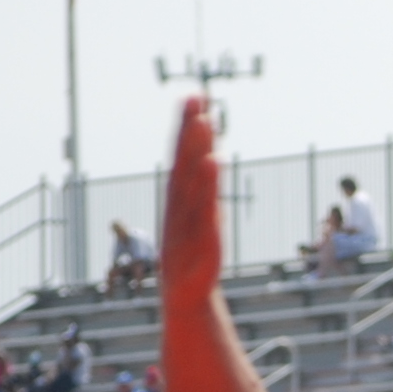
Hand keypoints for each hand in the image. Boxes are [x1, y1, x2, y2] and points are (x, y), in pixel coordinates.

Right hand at [160, 97, 221, 286]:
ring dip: (196, 149)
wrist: (186, 295)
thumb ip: (204, 186)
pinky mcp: (202, 239)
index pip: (184, 157)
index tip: (195, 96)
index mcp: (180, 198)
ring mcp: (188, 221)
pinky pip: (205, 207)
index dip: (187, 127)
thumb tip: (209, 155)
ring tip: (204, 121)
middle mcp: (180, 205)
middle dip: (189, 130)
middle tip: (195, 97)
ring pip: (192, 180)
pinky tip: (213, 162)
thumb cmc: (193, 253)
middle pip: (184, 162)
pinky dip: (207, 185)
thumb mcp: (200, 218)